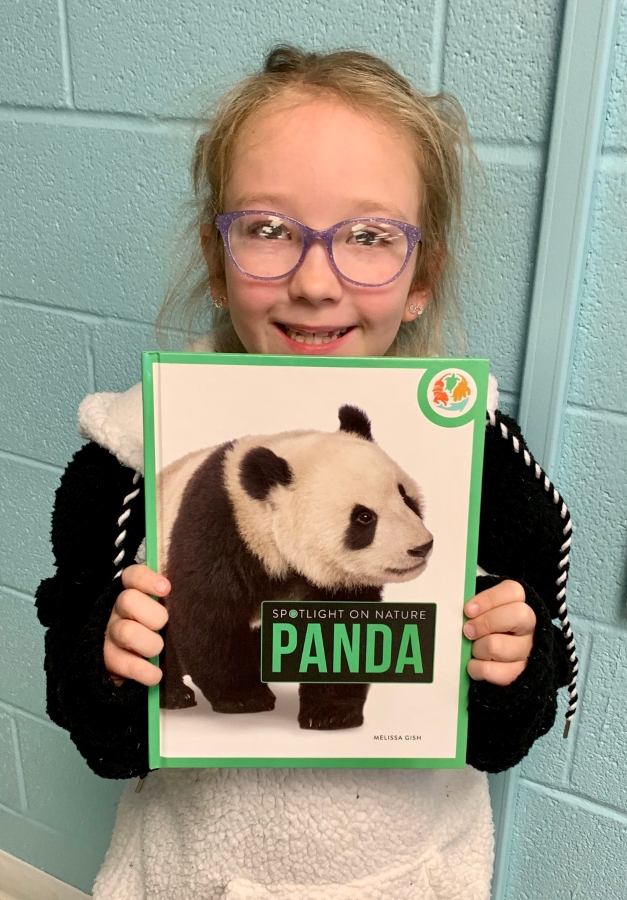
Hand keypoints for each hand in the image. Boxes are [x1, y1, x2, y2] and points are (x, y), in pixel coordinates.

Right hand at [104, 565, 169, 686]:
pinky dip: (145, 671)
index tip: (166, 588)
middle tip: (163, 627)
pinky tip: (156, 675)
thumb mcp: (160, 613)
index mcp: (132, 593)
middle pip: (128, 600)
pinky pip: (127, 664)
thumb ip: (170, 603)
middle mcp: (117, 611)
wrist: (129, 665)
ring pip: (127, 632)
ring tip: (159, 651)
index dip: (147, 579)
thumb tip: (194, 595)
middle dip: (154, 615)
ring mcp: (111, 635)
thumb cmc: (153, 631)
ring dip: (150, 644)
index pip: (132, 576)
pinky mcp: (109, 660)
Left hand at [463, 580, 534, 685]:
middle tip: (468, 630)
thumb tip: (460, 608)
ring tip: (473, 649)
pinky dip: (476, 668)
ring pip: (498, 646)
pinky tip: (473, 664)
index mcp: (519, 604)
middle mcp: (528, 626)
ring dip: (477, 648)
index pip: (513, 592)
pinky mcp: (518, 674)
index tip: (468, 610)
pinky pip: (492, 671)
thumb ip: (475, 606)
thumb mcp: (482, 612)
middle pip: (517, 615)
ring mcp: (526, 651)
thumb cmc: (485, 628)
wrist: (496, 660)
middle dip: (485, 622)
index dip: (488, 599)